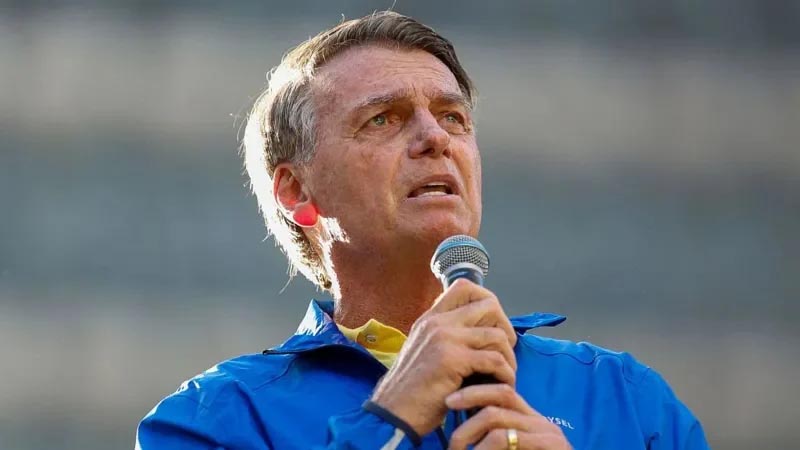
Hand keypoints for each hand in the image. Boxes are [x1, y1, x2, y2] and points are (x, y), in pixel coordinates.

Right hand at [369, 279, 517, 435]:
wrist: (394, 413)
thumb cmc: (411, 390)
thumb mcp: (423, 352)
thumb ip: (444, 337)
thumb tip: (478, 332)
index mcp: (430, 318)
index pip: (465, 287)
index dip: (486, 300)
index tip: (493, 324)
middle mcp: (437, 322)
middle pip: (488, 304)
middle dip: (505, 326)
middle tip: (505, 350)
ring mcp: (445, 338)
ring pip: (497, 334)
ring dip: (508, 356)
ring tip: (506, 373)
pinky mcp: (453, 359)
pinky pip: (495, 360)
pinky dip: (506, 374)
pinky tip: (502, 385)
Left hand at [446, 384, 571, 449]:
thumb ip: (497, 438)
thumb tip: (465, 432)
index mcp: (532, 420)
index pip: (503, 391)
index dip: (476, 390)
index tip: (450, 399)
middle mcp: (540, 422)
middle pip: (501, 395)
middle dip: (469, 397)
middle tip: (447, 405)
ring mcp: (546, 434)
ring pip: (497, 417)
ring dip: (468, 430)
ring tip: (455, 447)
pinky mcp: (549, 447)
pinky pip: (505, 439)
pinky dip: (482, 448)